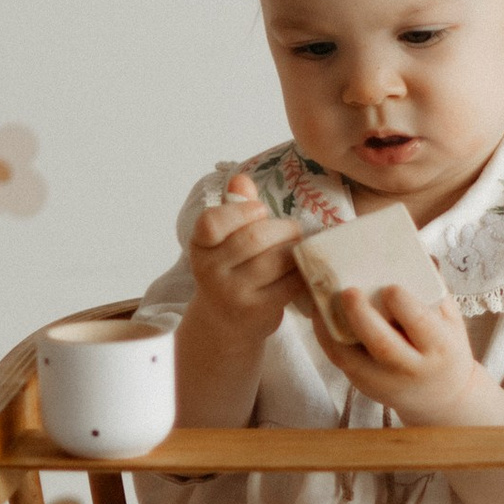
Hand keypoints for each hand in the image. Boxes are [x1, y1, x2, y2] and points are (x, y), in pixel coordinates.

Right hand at [186, 173, 300, 343]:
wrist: (225, 323)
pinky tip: (303, 268)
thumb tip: (241, 180)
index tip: (260, 210)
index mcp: (200, 246)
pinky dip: (303, 271)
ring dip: (295, 249)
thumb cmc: (232, 271)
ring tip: (298, 248)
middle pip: (255, 238)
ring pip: (276, 260)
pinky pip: (290, 283)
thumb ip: (235, 208)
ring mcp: (232, 293)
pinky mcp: (256, 311)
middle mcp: (210, 271)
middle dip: (283, 228)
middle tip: (293, 230)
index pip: (212, 222)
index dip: (242, 211)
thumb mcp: (226, 240)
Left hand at [316, 281, 503, 503]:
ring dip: (331, 328)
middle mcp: (412, 369)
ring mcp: (384, 382)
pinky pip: (339, 361)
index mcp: (439, 348)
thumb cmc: (445, 349)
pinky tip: (319, 316)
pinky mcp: (364, 387)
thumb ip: (436, 290)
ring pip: (351, 358)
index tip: (391, 286)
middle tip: (347, 290)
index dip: (405, 306)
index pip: (421, 326)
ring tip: (320, 300)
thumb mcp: (452, 321)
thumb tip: (421, 252)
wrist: (442, 399)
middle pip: (383, 345)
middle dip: (362, 317)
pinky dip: (326, 338)